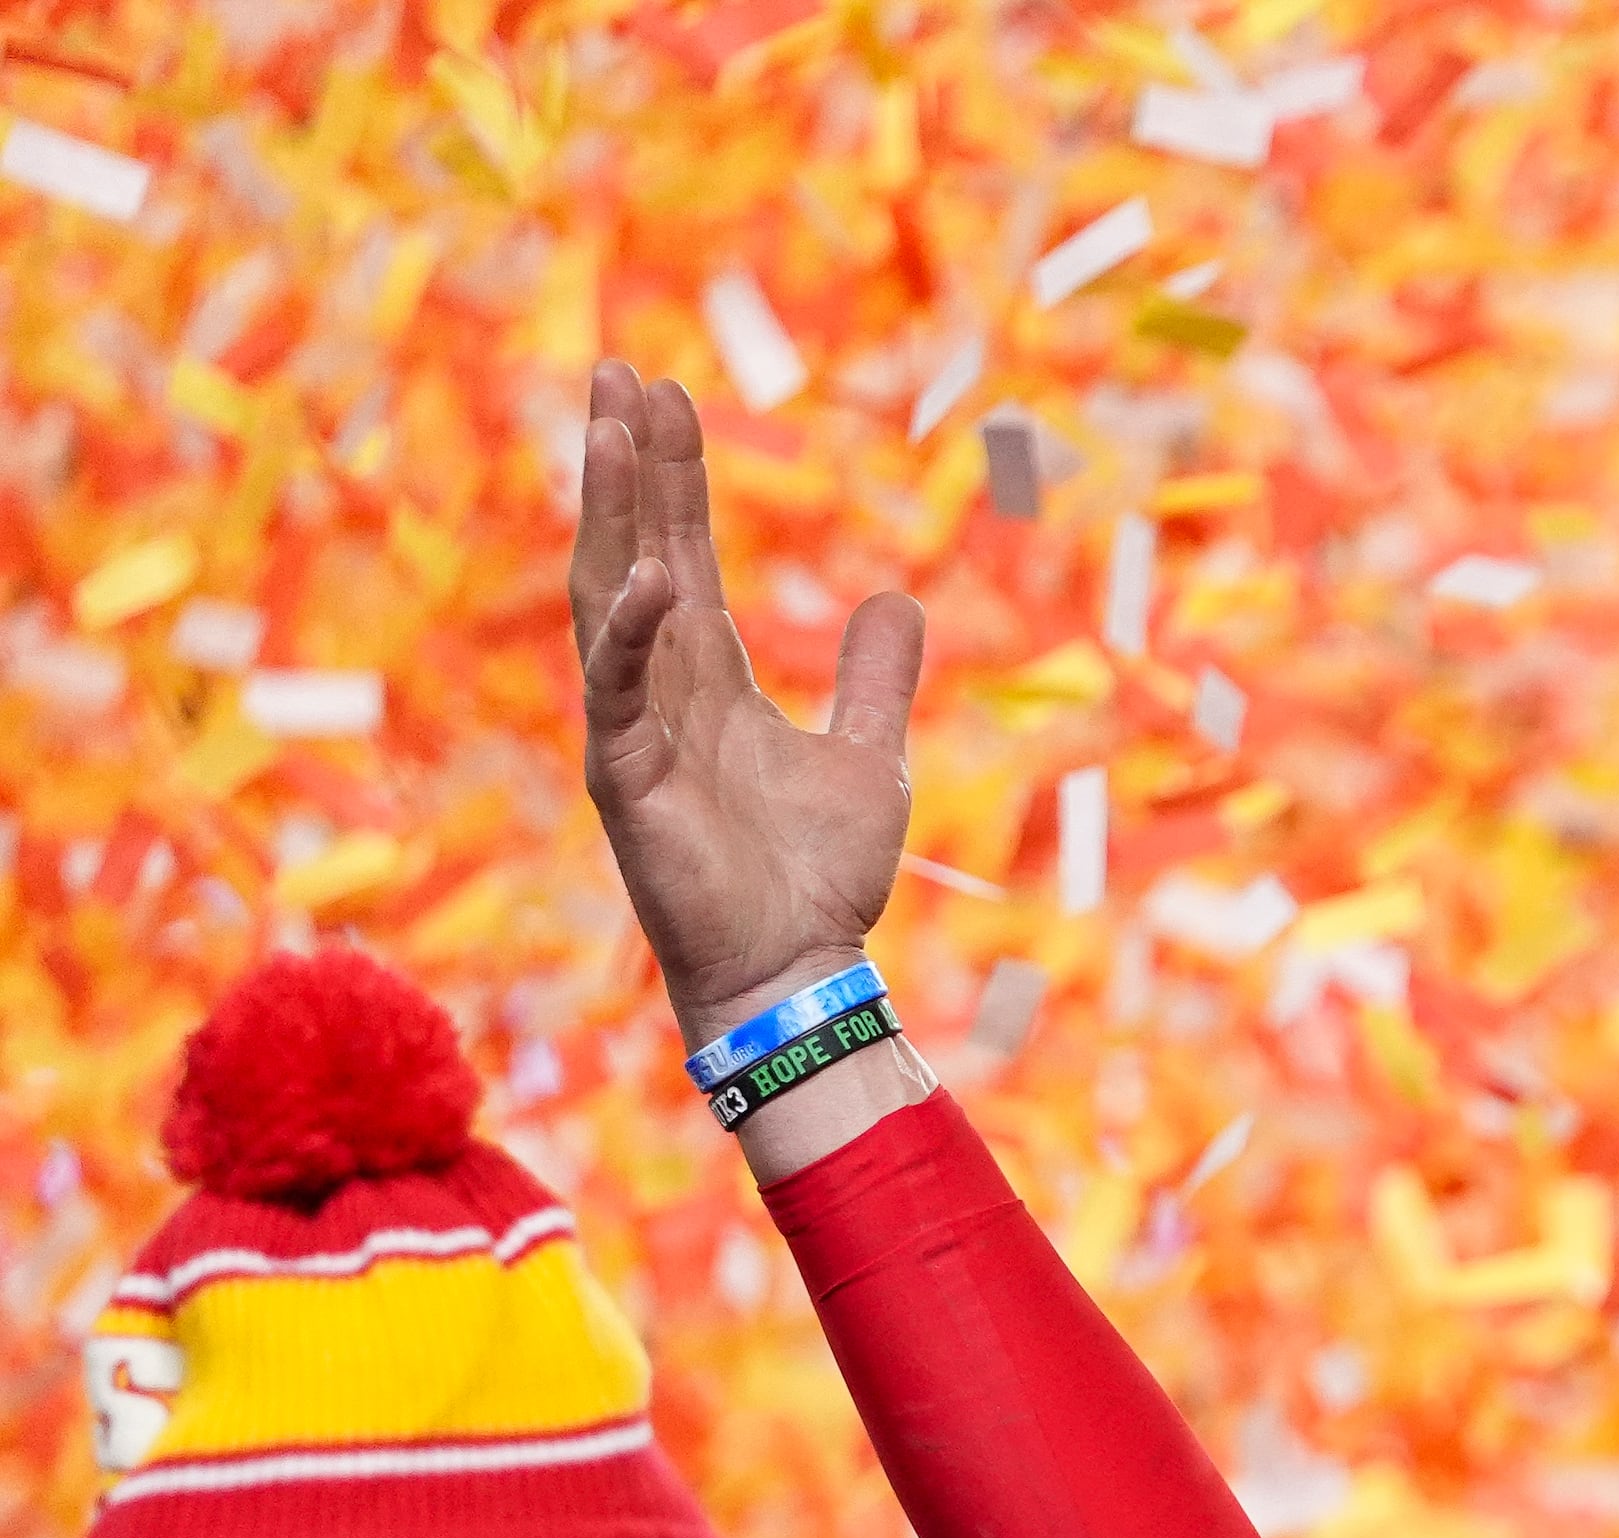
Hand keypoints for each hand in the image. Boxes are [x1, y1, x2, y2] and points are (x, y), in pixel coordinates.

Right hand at [569, 362, 925, 1043]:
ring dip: (604, 515)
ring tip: (605, 428)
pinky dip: (629, 636)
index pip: (678, 547)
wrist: (798, 969)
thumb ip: (874, 677)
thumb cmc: (817, 876)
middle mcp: (658, 686)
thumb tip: (897, 598)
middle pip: (632, 548)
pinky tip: (650, 577)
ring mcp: (633, 728)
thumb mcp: (867, 756)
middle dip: (623, 463)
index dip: (670, 473)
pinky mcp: (627, 780)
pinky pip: (616, 693)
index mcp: (706, 674)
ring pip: (605, 598)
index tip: (661, 391)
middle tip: (614, 371)